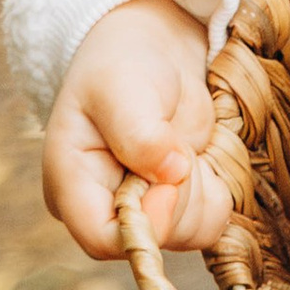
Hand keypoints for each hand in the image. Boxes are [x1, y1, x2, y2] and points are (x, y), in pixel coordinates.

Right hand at [42, 0, 232, 260]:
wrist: (151, 50)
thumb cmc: (122, 64)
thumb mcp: (120, 87)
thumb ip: (140, 133)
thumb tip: (173, 175)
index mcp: (71, 185)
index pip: (102, 239)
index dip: (147, 221)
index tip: (177, 171)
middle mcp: (104, 210)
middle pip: (153, 238)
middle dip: (179, 191)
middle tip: (175, 140)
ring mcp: (143, 213)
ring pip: (187, 233)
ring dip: (201, 185)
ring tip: (181, 140)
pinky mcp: (177, 208)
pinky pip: (211, 222)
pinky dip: (218, 188)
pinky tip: (200, 155)